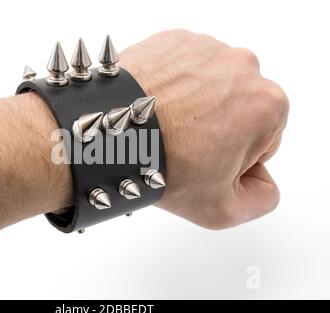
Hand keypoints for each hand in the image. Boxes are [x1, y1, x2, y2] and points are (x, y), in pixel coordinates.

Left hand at [120, 30, 288, 228]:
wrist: (108, 132)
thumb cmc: (161, 165)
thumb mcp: (222, 209)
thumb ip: (261, 199)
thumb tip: (261, 182)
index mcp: (267, 106)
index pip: (263, 139)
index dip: (233, 158)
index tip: (205, 162)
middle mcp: (243, 67)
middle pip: (238, 108)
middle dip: (217, 128)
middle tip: (182, 146)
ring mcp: (206, 48)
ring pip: (210, 86)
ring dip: (194, 104)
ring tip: (164, 126)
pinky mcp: (174, 40)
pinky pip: (182, 67)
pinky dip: (172, 84)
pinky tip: (154, 105)